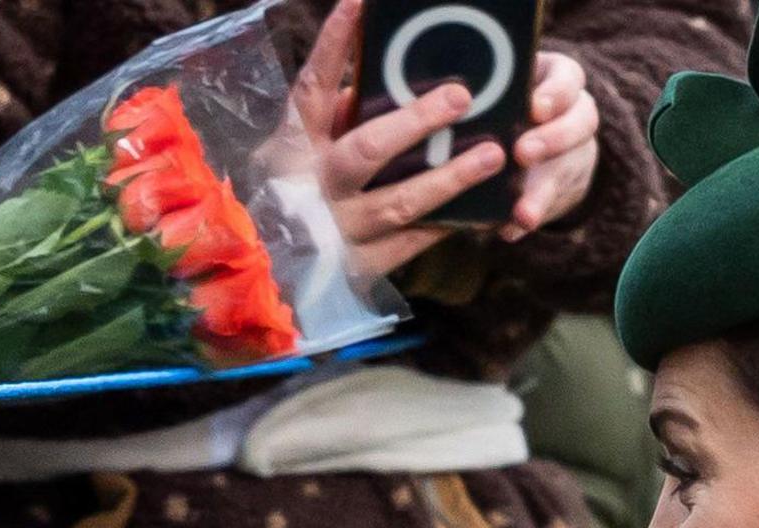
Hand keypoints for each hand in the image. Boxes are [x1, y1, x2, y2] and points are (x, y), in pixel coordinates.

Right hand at [295, 0, 509, 282]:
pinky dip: (446, 223)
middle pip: (368, 148)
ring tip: (493, 155)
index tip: (360, 0)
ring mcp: (337, 229)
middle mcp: (314, 184)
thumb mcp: (298, 150)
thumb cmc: (289, 193)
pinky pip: (410, 243)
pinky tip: (482, 206)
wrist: (264, 270)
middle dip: (417, 121)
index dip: (334, 43)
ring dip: (450, 177)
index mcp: (294, 144)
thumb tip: (377, 81)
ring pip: (399, 202)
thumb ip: (334, 117)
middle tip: (461, 95)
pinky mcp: (360, 265)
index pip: (313, 86)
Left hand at [498, 48, 598, 240]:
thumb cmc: (500, 101)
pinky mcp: (558, 188)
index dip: (555, 93)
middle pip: (580, 121)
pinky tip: (508, 230)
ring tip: (522, 214)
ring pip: (567, 168)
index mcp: (555, 80)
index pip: (568, 77)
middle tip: (522, 153)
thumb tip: (432, 94)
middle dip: (552, 139)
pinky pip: (548, 206)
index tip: (534, 108)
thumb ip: (480, 86)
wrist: (529, 140)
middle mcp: (571, 115)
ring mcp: (570, 153)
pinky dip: (525, 220)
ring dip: (542, 192)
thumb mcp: (496, 85)